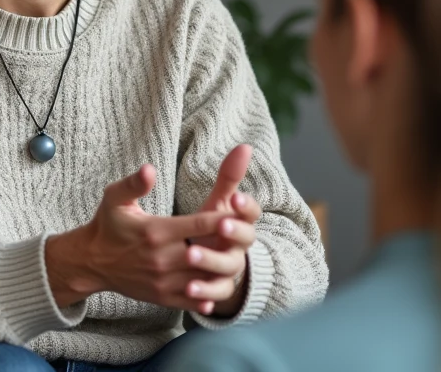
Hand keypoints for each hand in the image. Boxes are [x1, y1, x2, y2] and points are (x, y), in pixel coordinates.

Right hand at [45, 164, 234, 310]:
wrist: (92, 262)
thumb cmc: (108, 225)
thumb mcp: (115, 198)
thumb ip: (134, 184)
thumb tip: (150, 169)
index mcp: (156, 232)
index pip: (200, 224)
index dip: (222, 218)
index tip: (238, 212)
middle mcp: (162, 258)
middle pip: (208, 254)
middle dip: (227, 246)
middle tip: (245, 237)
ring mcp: (163, 281)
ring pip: (204, 280)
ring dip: (221, 271)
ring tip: (234, 259)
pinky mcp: (162, 297)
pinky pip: (193, 301)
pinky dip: (208, 295)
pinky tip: (217, 283)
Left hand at [188, 145, 261, 316]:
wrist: (206, 263)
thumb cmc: (210, 225)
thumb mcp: (218, 202)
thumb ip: (228, 177)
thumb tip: (245, 146)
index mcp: (239, 220)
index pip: (251, 211)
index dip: (246, 205)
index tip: (236, 198)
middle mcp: (240, 245)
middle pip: (245, 239)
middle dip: (235, 231)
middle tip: (221, 224)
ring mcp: (231, 268)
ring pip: (229, 267)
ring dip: (212, 261)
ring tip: (190, 254)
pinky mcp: (219, 289)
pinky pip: (215, 293)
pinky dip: (205, 294)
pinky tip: (189, 290)